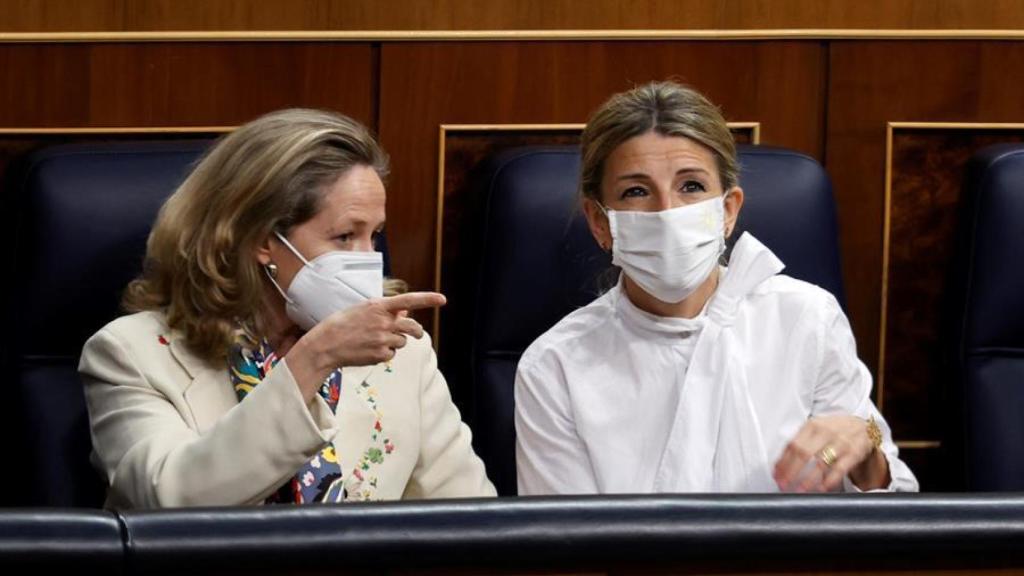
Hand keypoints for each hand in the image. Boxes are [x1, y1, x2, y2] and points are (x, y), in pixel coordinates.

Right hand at [286, 292, 445, 399]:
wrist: (325, 345)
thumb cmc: (342, 324)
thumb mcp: (362, 310)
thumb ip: (384, 311)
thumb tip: (404, 313)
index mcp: (378, 306)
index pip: (409, 300)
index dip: (428, 299)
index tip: (442, 299)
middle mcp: (383, 322)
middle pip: (413, 327)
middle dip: (417, 332)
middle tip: (416, 333)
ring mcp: (383, 339)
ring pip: (402, 342)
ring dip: (394, 343)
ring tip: (374, 341)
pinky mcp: (380, 355)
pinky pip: (391, 355)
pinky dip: (384, 354)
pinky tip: (368, 351)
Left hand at [772, 415, 886, 492]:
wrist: (865, 427)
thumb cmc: (835, 431)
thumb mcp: (817, 429)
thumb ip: (801, 441)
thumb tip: (780, 464)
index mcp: (812, 425)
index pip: (792, 444)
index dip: (782, 462)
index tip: (776, 476)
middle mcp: (826, 432)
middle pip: (803, 453)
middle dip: (790, 471)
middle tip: (783, 485)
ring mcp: (841, 442)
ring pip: (820, 463)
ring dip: (808, 479)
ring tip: (799, 491)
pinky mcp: (854, 453)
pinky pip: (839, 470)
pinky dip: (829, 481)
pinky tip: (821, 489)